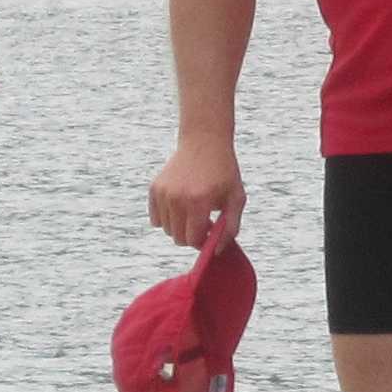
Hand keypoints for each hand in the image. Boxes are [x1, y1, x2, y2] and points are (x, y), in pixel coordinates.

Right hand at [148, 133, 245, 247]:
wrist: (204, 141)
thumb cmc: (224, 171)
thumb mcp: (237, 198)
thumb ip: (231, 227)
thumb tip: (217, 250)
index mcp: (199, 201)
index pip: (193, 239)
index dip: (203, 242)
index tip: (210, 234)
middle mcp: (178, 198)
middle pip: (178, 238)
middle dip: (192, 236)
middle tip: (204, 222)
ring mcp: (163, 193)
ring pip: (166, 230)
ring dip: (180, 227)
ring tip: (193, 211)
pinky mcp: (154, 189)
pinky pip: (156, 218)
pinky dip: (167, 218)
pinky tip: (180, 206)